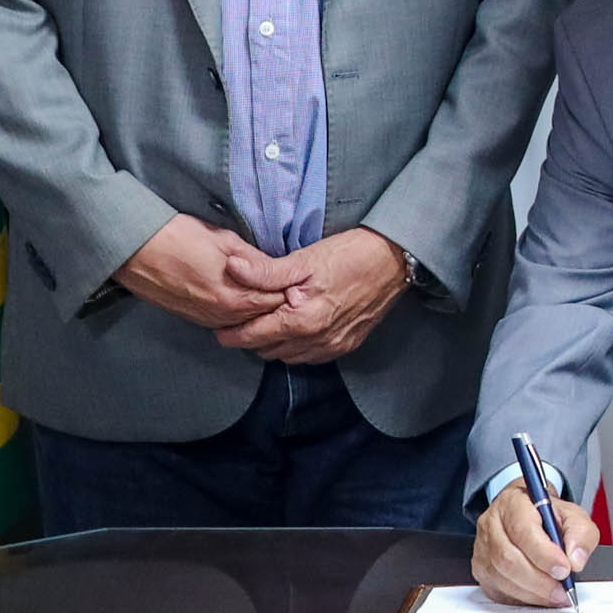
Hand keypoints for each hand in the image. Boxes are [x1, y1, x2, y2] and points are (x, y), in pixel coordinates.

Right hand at [113, 213, 291, 327]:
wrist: (134, 250)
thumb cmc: (178, 237)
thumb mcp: (225, 241)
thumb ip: (255, 261)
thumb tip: (277, 271)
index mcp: (234, 297)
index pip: (275, 302)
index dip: (288, 290)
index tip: (298, 281)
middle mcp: (221, 315)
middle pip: (262, 316)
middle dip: (275, 302)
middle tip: (287, 285)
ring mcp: (205, 319)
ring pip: (243, 321)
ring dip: (256, 308)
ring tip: (265, 289)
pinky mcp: (192, 318)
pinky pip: (224, 320)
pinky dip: (237, 312)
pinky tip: (240, 296)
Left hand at [214, 227, 406, 364]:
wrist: (393, 261)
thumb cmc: (349, 255)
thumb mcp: (304, 259)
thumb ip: (266, 271)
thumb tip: (232, 268)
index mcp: (302, 321)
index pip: (253, 337)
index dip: (231, 335)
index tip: (219, 330)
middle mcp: (317, 341)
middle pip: (268, 350)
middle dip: (251, 338)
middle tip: (242, 321)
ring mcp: (333, 346)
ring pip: (288, 357)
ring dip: (274, 344)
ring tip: (266, 324)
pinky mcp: (347, 345)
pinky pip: (310, 357)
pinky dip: (296, 348)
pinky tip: (294, 330)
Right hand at [473, 480, 599, 608]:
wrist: (530, 515)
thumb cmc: (548, 516)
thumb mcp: (573, 515)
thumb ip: (580, 533)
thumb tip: (575, 560)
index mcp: (513, 503)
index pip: (523, 530)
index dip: (544, 554)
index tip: (564, 569)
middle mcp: (491, 524)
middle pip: (509, 558)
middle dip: (540, 580)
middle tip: (562, 589)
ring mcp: (482, 548)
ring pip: (502, 577)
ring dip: (533, 592)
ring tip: (556, 595)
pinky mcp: (481, 570)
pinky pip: (498, 591)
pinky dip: (522, 598)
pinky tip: (540, 596)